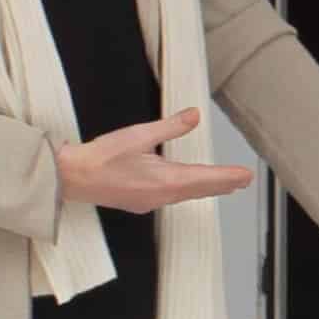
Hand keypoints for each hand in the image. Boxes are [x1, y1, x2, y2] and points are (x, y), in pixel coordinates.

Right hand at [55, 109, 253, 213]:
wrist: (72, 178)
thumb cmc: (102, 157)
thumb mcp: (139, 135)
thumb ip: (170, 127)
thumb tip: (194, 116)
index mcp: (166, 180)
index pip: (205, 178)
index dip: (228, 177)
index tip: (246, 176)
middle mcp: (162, 196)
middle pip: (199, 189)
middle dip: (222, 184)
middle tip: (243, 182)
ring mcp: (150, 202)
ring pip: (186, 195)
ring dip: (206, 189)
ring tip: (224, 186)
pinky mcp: (139, 202)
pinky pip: (171, 198)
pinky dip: (187, 191)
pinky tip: (185, 189)